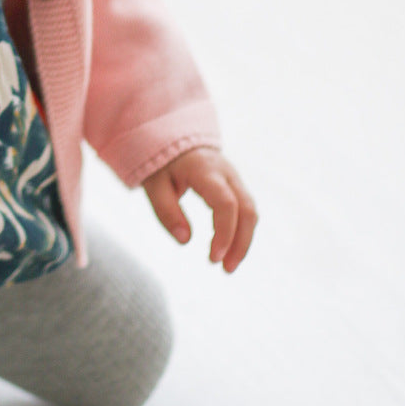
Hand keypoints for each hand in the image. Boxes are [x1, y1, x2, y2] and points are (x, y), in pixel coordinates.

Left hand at [142, 148, 256, 271]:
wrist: (172, 136)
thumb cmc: (161, 162)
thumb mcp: (154, 184)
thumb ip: (166, 211)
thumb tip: (185, 240)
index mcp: (205, 170)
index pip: (226, 203)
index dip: (225, 233)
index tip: (214, 258)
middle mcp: (226, 172)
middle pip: (247, 209)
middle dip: (241, 242)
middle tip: (227, 269)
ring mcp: (234, 177)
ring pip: (250, 211)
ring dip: (244, 240)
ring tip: (228, 266)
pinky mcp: (235, 184)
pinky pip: (245, 209)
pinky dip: (240, 231)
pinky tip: (228, 248)